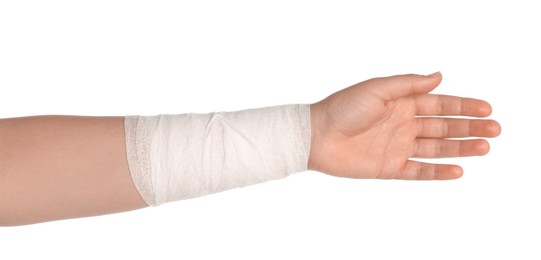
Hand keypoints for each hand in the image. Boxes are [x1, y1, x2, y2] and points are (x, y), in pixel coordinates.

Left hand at [308, 72, 500, 179]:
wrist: (316, 136)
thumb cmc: (343, 107)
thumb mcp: (377, 89)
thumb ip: (408, 84)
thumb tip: (440, 76)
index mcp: (402, 103)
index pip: (440, 104)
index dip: (463, 106)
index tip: (486, 109)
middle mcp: (404, 124)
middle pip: (444, 127)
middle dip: (470, 127)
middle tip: (495, 129)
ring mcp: (398, 147)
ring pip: (436, 149)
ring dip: (461, 148)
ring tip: (485, 147)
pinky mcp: (389, 167)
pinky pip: (418, 171)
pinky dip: (438, 172)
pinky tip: (458, 170)